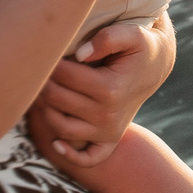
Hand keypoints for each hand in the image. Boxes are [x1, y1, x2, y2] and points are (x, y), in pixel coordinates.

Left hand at [28, 16, 176, 166]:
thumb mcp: (132, 34)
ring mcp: (108, 131)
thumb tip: (79, 53)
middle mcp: (108, 115)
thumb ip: (108, 38)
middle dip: (42, 82)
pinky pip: (87, 158)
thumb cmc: (140, 47)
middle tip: (38, 68)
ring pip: (61, 127)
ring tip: (42, 90)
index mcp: (110, 89)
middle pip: (57, 99)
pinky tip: (55, 142)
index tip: (46, 49)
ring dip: (44, 109)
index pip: (64, 75)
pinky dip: (69, 155)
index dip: (50, 60)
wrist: (154, 68)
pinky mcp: (109, 141)